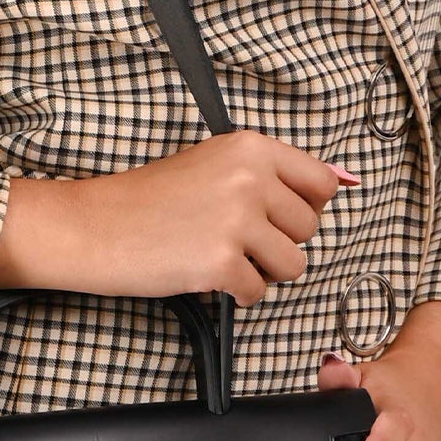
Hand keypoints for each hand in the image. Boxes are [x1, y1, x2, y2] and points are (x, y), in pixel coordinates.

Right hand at [0, 129, 360, 305]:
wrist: (94, 225)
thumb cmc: (149, 199)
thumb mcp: (215, 164)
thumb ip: (275, 173)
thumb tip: (346, 180)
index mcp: (252, 147)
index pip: (321, 182)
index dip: (302, 206)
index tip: (274, 215)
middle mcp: (250, 178)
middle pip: (309, 229)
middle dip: (277, 241)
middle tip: (231, 235)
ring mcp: (237, 220)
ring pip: (292, 265)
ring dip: (260, 270)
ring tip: (218, 253)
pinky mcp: (221, 262)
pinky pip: (258, 293)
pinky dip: (235, 293)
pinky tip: (202, 272)